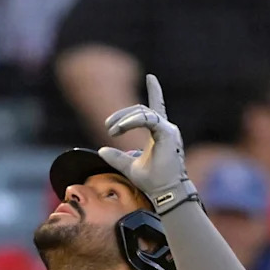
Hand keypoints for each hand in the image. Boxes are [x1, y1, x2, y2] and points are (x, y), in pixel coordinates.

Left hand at [99, 74, 197, 215]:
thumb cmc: (152, 182)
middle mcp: (166, 128)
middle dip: (122, 116)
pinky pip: (148, 119)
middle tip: (108, 127)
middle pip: (141, 110)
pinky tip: (121, 127)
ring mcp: (168, 130)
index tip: (151, 77)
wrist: (165, 192)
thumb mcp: (129, 167)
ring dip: (124, 120)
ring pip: (143, 112)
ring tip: (111, 130)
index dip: (155, 91)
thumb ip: (117, 157)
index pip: (156, 109)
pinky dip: (133, 121)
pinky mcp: (167, 133)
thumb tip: (101, 150)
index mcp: (160, 133)